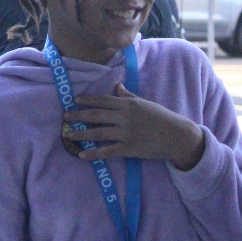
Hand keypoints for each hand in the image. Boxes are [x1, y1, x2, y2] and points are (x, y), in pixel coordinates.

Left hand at [63, 85, 207, 168]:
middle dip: (79, 115)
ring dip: (81, 134)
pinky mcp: (129, 148)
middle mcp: (125, 118)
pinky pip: (107, 151)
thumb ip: (128, 96)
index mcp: (129, 105)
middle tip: (65, 117)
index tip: (75, 100)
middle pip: (96, 116)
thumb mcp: (145, 103)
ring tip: (68, 134)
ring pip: (98, 133)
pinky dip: (94, 154)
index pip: (103, 100)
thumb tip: (116, 85)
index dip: (87, 100)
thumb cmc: (161, 118)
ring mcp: (126, 133)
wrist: (176, 136)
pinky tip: (82, 155)